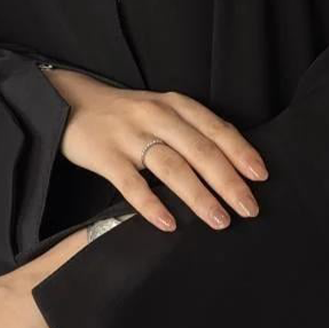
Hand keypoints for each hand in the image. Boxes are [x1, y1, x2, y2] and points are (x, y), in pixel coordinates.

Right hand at [44, 67, 268, 231]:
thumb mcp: (161, 112)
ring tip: (218, 220)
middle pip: (200, 151)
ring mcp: (129, 136)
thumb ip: (190, 133)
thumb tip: (230, 169)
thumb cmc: (125, 117)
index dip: (241, 152)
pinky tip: (168, 224)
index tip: (261, 176)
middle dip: (228, 182)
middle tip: (249, 208)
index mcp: (175, 104)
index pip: (216, 129)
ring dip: (198, 196)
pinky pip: (131, 184)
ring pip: (171, 167)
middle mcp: (156, 116)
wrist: (68, 103)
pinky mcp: (104, 155)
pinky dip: (151, 205)